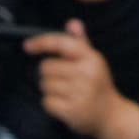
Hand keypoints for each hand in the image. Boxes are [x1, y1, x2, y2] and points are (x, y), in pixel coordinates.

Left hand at [30, 22, 138, 138]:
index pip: (61, 44)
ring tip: (65, 93)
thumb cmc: (98, 85)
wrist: (111, 115)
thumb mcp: (94, 62)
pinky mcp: (72, 110)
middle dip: (49, 74)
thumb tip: (73, 23)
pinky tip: (64, 104)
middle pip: (46, 67)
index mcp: (91, 58)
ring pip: (45, 85)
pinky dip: (51, 104)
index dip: (41, 42)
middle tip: (62, 80)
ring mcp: (79, 93)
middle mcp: (86, 74)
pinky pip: (46, 102)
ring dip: (50, 90)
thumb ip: (81, 43)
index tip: (27, 46)